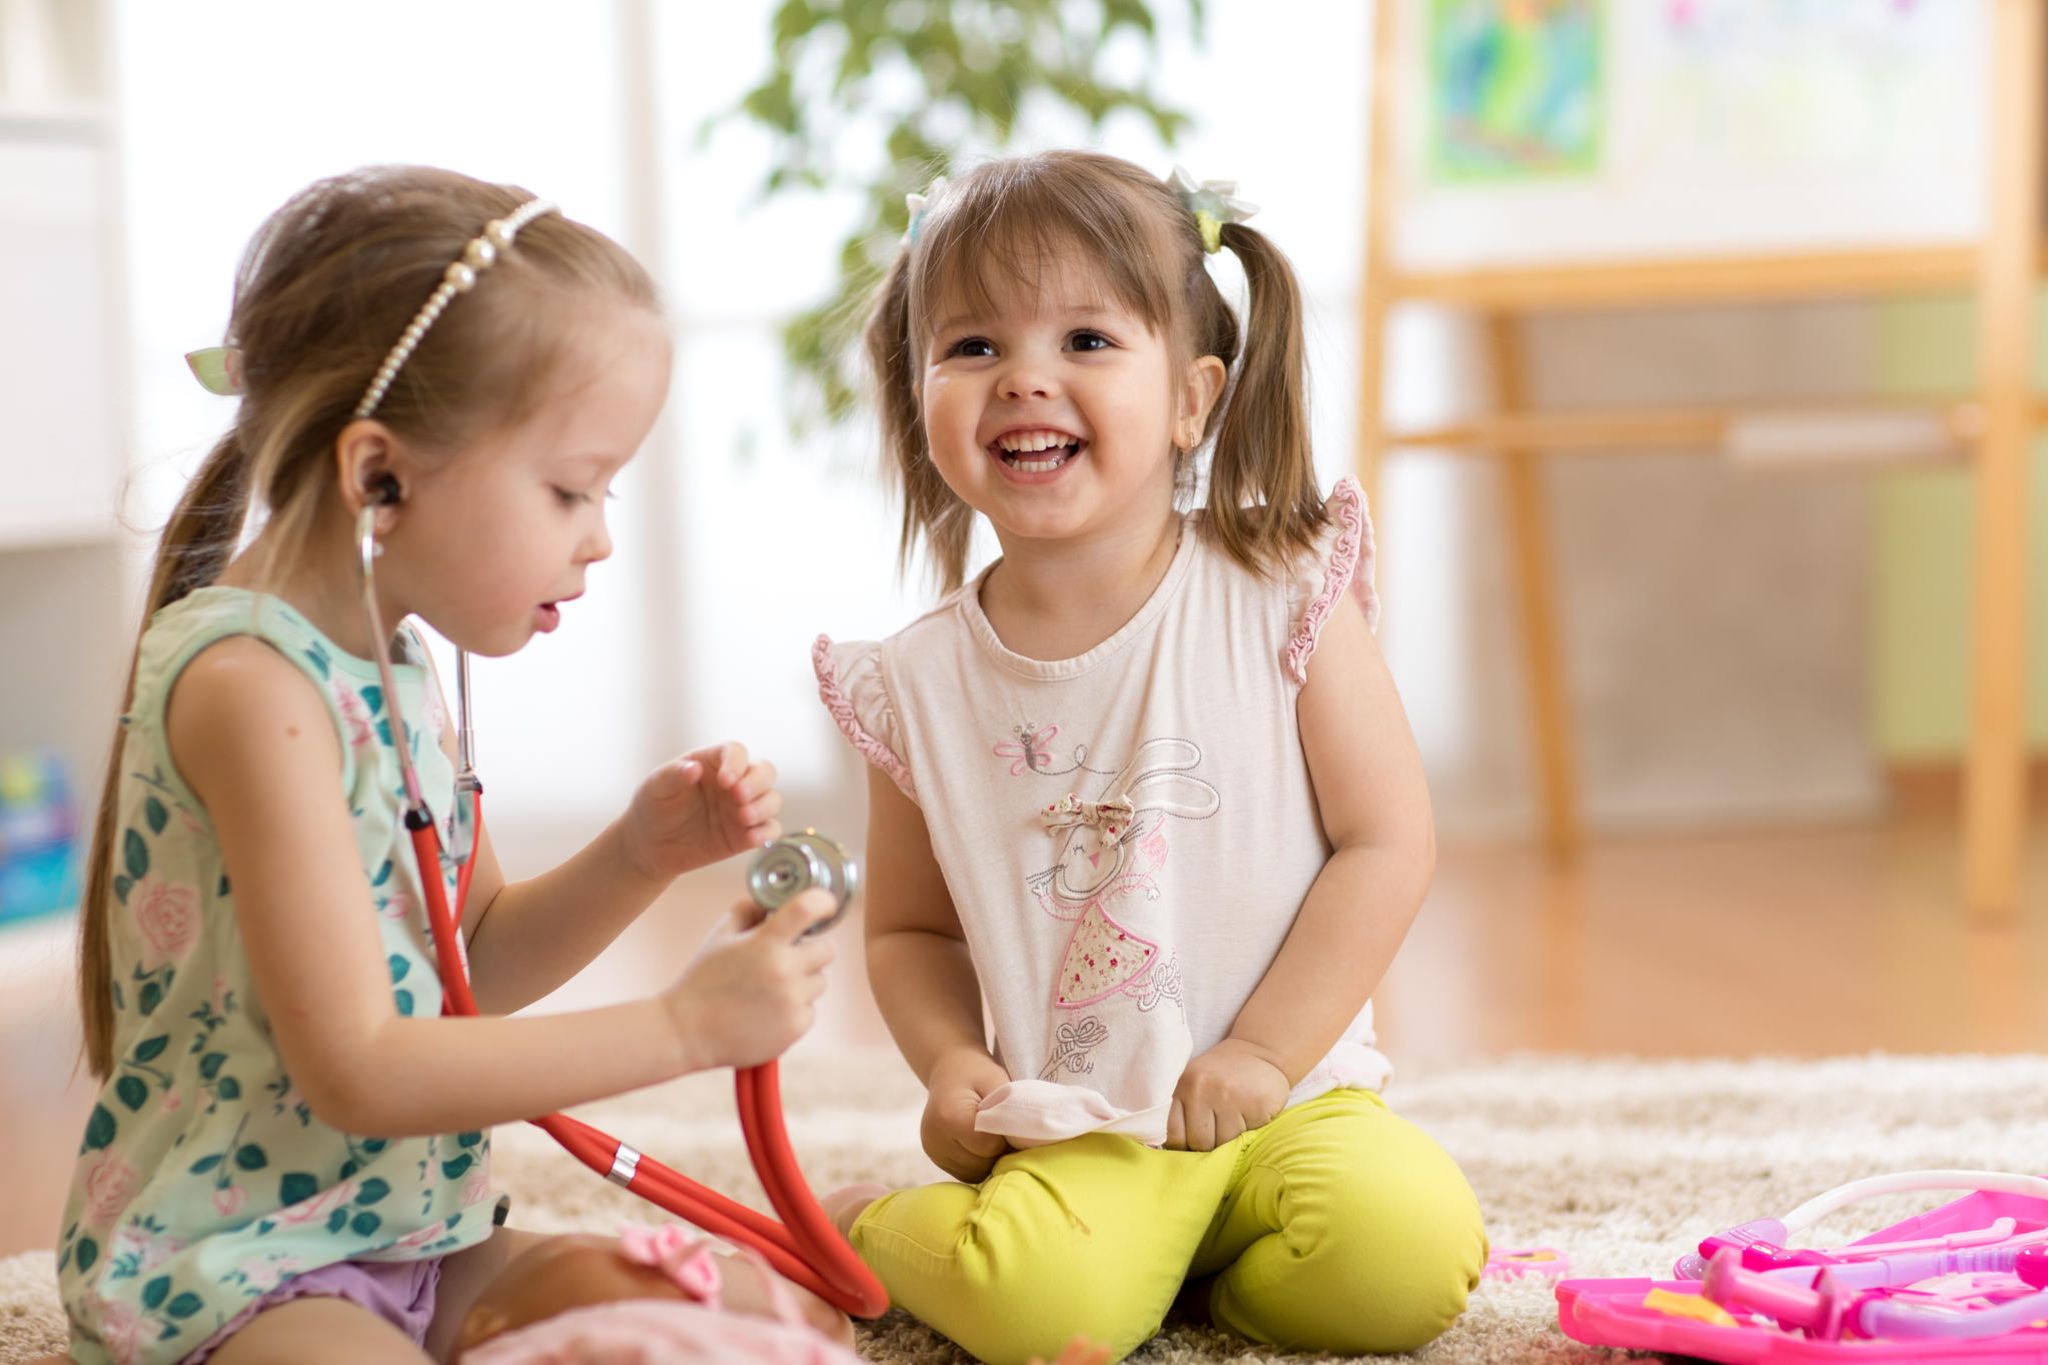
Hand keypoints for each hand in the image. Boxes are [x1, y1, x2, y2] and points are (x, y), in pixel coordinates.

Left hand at [621, 743, 782, 881]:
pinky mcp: (746, 835)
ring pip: (772, 800)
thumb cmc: (653, 807)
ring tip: (743, 818)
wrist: (650, 845)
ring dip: (764, 807)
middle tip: (738, 797)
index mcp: (713, 763)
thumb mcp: (655, 787)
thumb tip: (693, 768)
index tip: (725, 780)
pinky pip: (769, 830)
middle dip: (757, 783)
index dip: (736, 763)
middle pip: (764, 772)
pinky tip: (752, 838)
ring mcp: (743, 808)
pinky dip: (767, 833)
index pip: (736, 752)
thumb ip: (673, 775)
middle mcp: (734, 782)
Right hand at [661, 889, 835, 1071]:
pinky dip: (795, 1008)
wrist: (686, 1032)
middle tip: (788, 955)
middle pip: (827, 949)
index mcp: (765, 944)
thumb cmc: (702, 981)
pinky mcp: (795, 1027)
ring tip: (768, 988)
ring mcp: (792, 1002)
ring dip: (803, 981)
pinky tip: (767, 1011)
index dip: (822, 902)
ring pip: (820, 981)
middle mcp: (784, 971)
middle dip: (811, 949)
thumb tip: (774, 899)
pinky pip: (810, 1009)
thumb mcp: (719, 937)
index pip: (808, 909)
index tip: (825, 905)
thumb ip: (748, 909)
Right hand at [921, 1046, 1011, 1182]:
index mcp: (949, 1117)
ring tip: (990, 1135)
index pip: (989, 1147)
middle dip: (997, 1152)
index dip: (1005, 1137)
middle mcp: (934, 1138)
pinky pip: (965, 1173)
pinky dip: (978, 1163)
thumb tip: (1024, 1141)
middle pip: (981, 1164)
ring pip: (974, 1174)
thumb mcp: (997, 1081)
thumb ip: (1009, 1109)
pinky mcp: (934, 1157)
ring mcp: (932, 1150)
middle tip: (1001, 1128)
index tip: (1007, 1121)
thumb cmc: (977, 1072)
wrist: (950, 1067)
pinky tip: (979, 1143)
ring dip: (988, 1160)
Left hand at [1166, 1038, 1289, 1151]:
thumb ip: (1181, 1111)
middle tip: (1217, 1135)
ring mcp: (1230, 1096)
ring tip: (1234, 1123)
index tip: (1193, 1147)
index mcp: (1183, 1086)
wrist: (1259, 1053)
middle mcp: (1203, 1089)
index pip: (1174, 1136)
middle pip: (1199, 1143)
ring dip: (1229, 1141)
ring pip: (1223, 1144)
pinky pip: (1246, 1136)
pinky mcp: (1255, 1104)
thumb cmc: (1222, 1076)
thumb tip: (1172, 1153)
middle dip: (1208, 1147)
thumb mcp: (1194, 1084)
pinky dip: (1248, 1133)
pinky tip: (1249, 1116)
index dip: (1184, 1148)